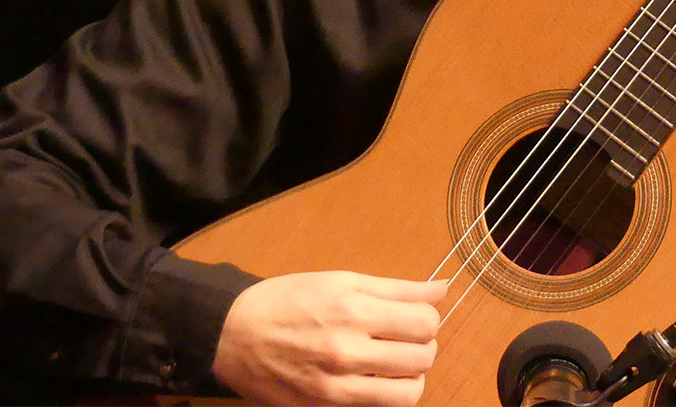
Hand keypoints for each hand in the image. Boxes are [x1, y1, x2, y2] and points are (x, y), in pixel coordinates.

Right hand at [210, 271, 446, 405]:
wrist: (234, 334)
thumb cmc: (287, 301)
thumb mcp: (341, 281)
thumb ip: (396, 289)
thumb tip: (441, 288)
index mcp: (352, 310)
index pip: (424, 324)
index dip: (428, 320)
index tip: (415, 319)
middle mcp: (346, 351)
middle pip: (422, 358)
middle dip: (423, 347)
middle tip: (407, 340)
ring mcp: (335, 386)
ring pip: (408, 393)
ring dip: (412, 377)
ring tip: (396, 365)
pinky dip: (386, 396)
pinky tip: (373, 380)